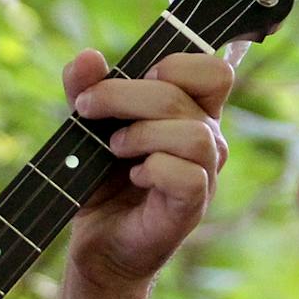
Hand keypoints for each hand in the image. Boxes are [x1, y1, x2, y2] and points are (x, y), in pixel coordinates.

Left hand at [64, 48, 233, 293]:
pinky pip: (189, 176)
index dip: (176, 64)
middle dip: (125, 94)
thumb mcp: (86, 128)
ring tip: (114, 149)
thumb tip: (87, 57)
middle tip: (87, 109)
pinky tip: (135, 176)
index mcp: (191, 113)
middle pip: (184, 95)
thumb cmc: (101, 182)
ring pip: (193, 135)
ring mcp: (204, 175)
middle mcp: (207, 140)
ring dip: (143, 135)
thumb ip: (86, 90)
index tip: (134, 76)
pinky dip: (155, 169)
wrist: (96, 242)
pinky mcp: (191, 207)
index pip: (213, 72)